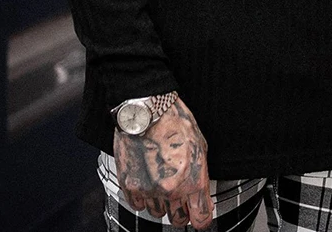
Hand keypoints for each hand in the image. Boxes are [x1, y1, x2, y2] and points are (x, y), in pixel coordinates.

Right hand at [113, 97, 214, 228]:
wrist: (147, 111)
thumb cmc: (175, 122)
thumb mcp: (200, 146)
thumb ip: (200, 174)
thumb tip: (200, 193)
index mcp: (193, 180)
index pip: (201, 218)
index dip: (202, 218)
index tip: (200, 215)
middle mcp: (172, 190)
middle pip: (179, 220)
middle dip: (181, 211)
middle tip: (179, 197)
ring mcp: (149, 189)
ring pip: (157, 213)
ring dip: (161, 202)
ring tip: (160, 181)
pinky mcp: (130, 185)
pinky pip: (137, 205)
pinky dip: (142, 197)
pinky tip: (146, 182)